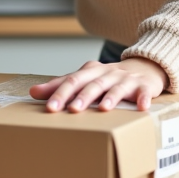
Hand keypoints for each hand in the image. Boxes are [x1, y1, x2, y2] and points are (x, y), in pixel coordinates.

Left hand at [29, 57, 167, 112]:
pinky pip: (145, 92)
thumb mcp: (84, 79)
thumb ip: (60, 86)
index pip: (73, 81)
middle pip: (94, 84)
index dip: (61, 93)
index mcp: (91, 72)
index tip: (49, 107)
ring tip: (104, 108)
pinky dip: (143, 98)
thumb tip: (33, 92)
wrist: (143, 67)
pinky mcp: (145, 86)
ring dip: (111, 97)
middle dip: (83, 97)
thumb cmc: (108, 78)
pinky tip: (142, 107)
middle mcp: (108, 74)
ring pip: (117, 87)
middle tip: (72, 110)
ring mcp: (127, 80)